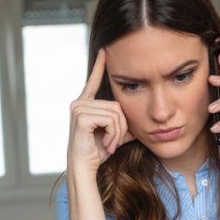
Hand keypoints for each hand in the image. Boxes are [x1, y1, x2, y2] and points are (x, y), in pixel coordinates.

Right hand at [67, 49, 134, 174]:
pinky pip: (110, 119)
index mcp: (85, 104)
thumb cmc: (98, 153)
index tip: (105, 50)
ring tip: (110, 144)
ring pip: (115, 112)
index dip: (100, 66)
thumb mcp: (115, 135)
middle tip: (114, 142)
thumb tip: (142, 120)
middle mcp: (79, 103)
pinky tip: (106, 143)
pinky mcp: (81, 117)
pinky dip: (113, 134)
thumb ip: (124, 124)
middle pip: (116, 104)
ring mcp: (78, 109)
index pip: (93, 81)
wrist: (85, 168)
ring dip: (118, 132)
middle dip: (121, 126)